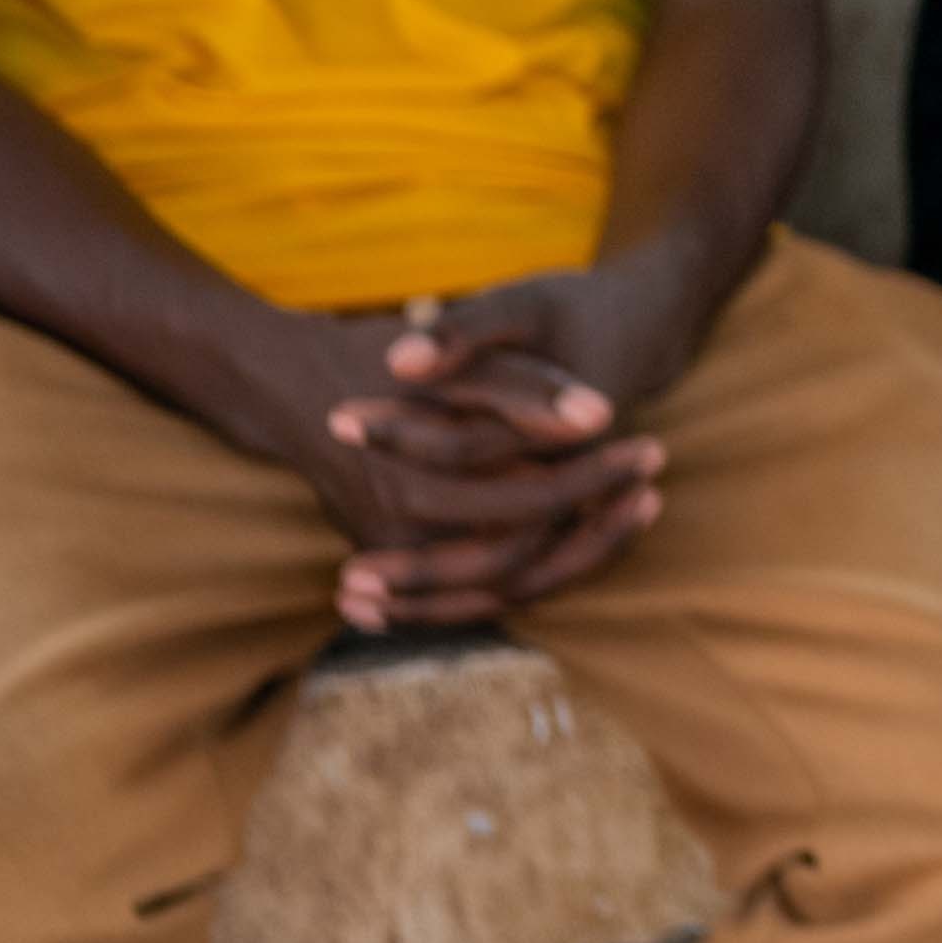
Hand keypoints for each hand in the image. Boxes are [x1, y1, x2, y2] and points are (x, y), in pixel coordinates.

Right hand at [218, 300, 662, 635]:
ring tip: (635, 511)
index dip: (598, 478)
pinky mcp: (390, 554)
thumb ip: (528, 387)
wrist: (288, 383)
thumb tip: (601, 415)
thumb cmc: (380, 356)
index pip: (534, 501)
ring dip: (572, 555)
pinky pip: (470, 583)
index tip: (650, 451)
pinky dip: (528, 565)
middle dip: (597, 530)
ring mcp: (391, 551)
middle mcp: (403, 529)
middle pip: (521, 562)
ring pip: (498, 586)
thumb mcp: (458, 357)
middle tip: (653, 491)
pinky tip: (581, 534)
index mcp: (421, 481)